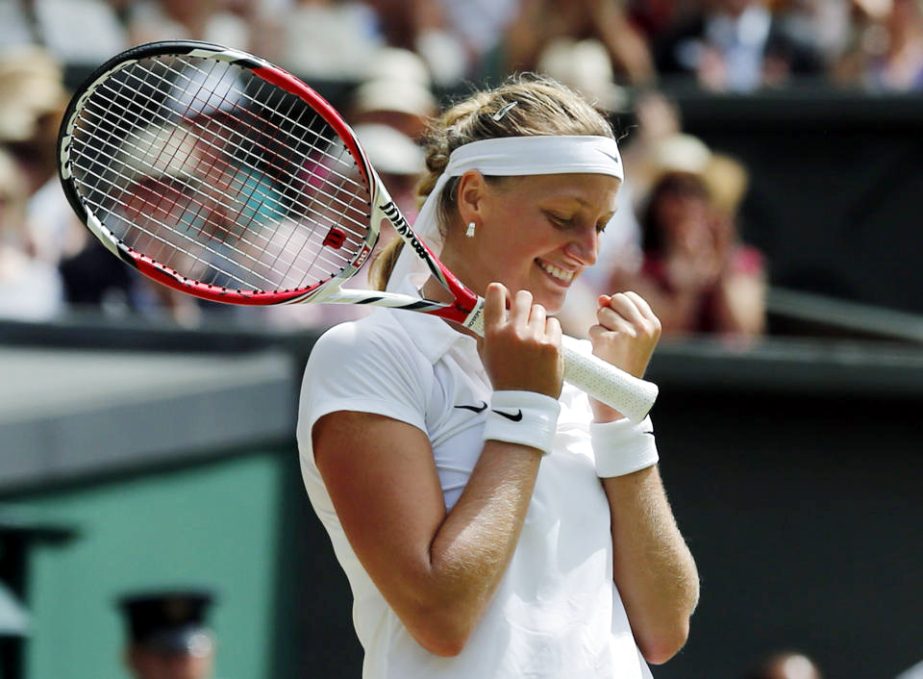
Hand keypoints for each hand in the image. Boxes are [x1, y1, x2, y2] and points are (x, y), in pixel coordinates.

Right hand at [480, 283, 563, 397]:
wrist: (525, 402)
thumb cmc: (504, 378)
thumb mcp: (486, 355)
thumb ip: (486, 330)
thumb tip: (490, 307)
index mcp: (493, 333)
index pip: (495, 294)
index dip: (500, 292)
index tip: (503, 297)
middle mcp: (513, 332)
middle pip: (523, 297)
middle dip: (523, 303)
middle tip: (523, 315)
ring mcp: (535, 338)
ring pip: (540, 310)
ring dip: (537, 319)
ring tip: (534, 336)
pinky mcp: (553, 345)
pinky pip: (554, 323)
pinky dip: (550, 331)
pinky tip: (544, 343)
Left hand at [588, 291, 661, 420]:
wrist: (620, 393)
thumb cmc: (624, 361)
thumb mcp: (630, 334)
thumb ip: (619, 312)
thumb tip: (602, 298)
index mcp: (653, 324)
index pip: (629, 296)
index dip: (619, 308)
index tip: (622, 328)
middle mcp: (644, 327)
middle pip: (616, 300)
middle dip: (609, 314)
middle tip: (615, 337)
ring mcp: (627, 333)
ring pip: (603, 312)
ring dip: (601, 328)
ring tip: (611, 347)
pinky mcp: (609, 341)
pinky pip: (593, 329)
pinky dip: (594, 340)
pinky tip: (604, 354)